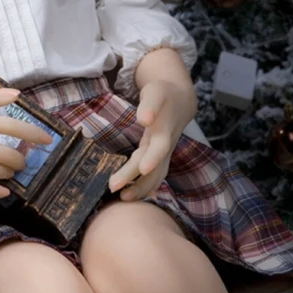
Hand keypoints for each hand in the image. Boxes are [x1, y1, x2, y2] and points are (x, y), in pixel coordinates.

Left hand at [108, 80, 193, 201]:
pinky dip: (144, 187)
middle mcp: (165, 146)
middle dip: (136, 180)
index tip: (143, 169)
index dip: (152, 158)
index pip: (159, 148)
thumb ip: (150, 105)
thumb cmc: (164, 95)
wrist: (180, 100)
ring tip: (122, 199)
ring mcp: (164, 154)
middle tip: (113, 187)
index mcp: (165, 131)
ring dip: (141, 189)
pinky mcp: (159, 157)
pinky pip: (154, 176)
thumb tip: (144, 119)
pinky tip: (131, 196)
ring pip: (156, 176)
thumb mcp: (156, 93)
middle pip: (154, 168)